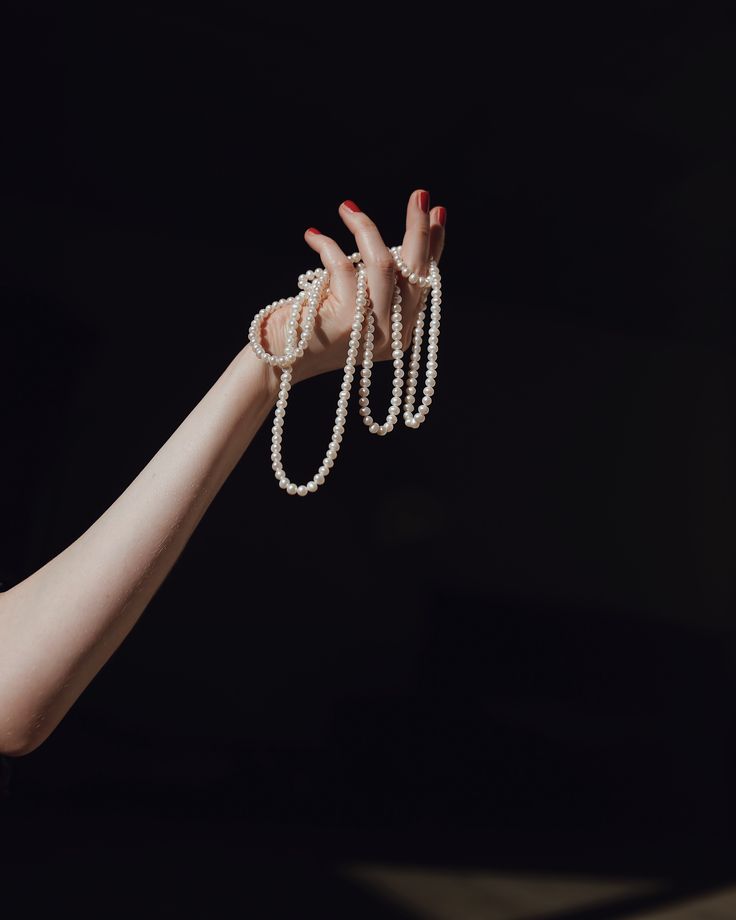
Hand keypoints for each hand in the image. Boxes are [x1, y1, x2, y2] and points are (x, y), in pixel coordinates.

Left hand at [257, 189, 445, 386]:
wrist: (275, 362)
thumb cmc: (309, 328)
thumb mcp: (350, 305)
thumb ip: (374, 286)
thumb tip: (397, 243)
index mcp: (398, 333)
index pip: (424, 283)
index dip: (434, 246)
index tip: (436, 212)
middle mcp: (392, 336)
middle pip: (416, 273)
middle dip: (419, 230)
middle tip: (419, 195)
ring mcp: (371, 331)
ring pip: (382, 264)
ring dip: (366, 229)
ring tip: (347, 208)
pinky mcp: (347, 321)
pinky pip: (344, 268)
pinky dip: (327, 246)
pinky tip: (313, 236)